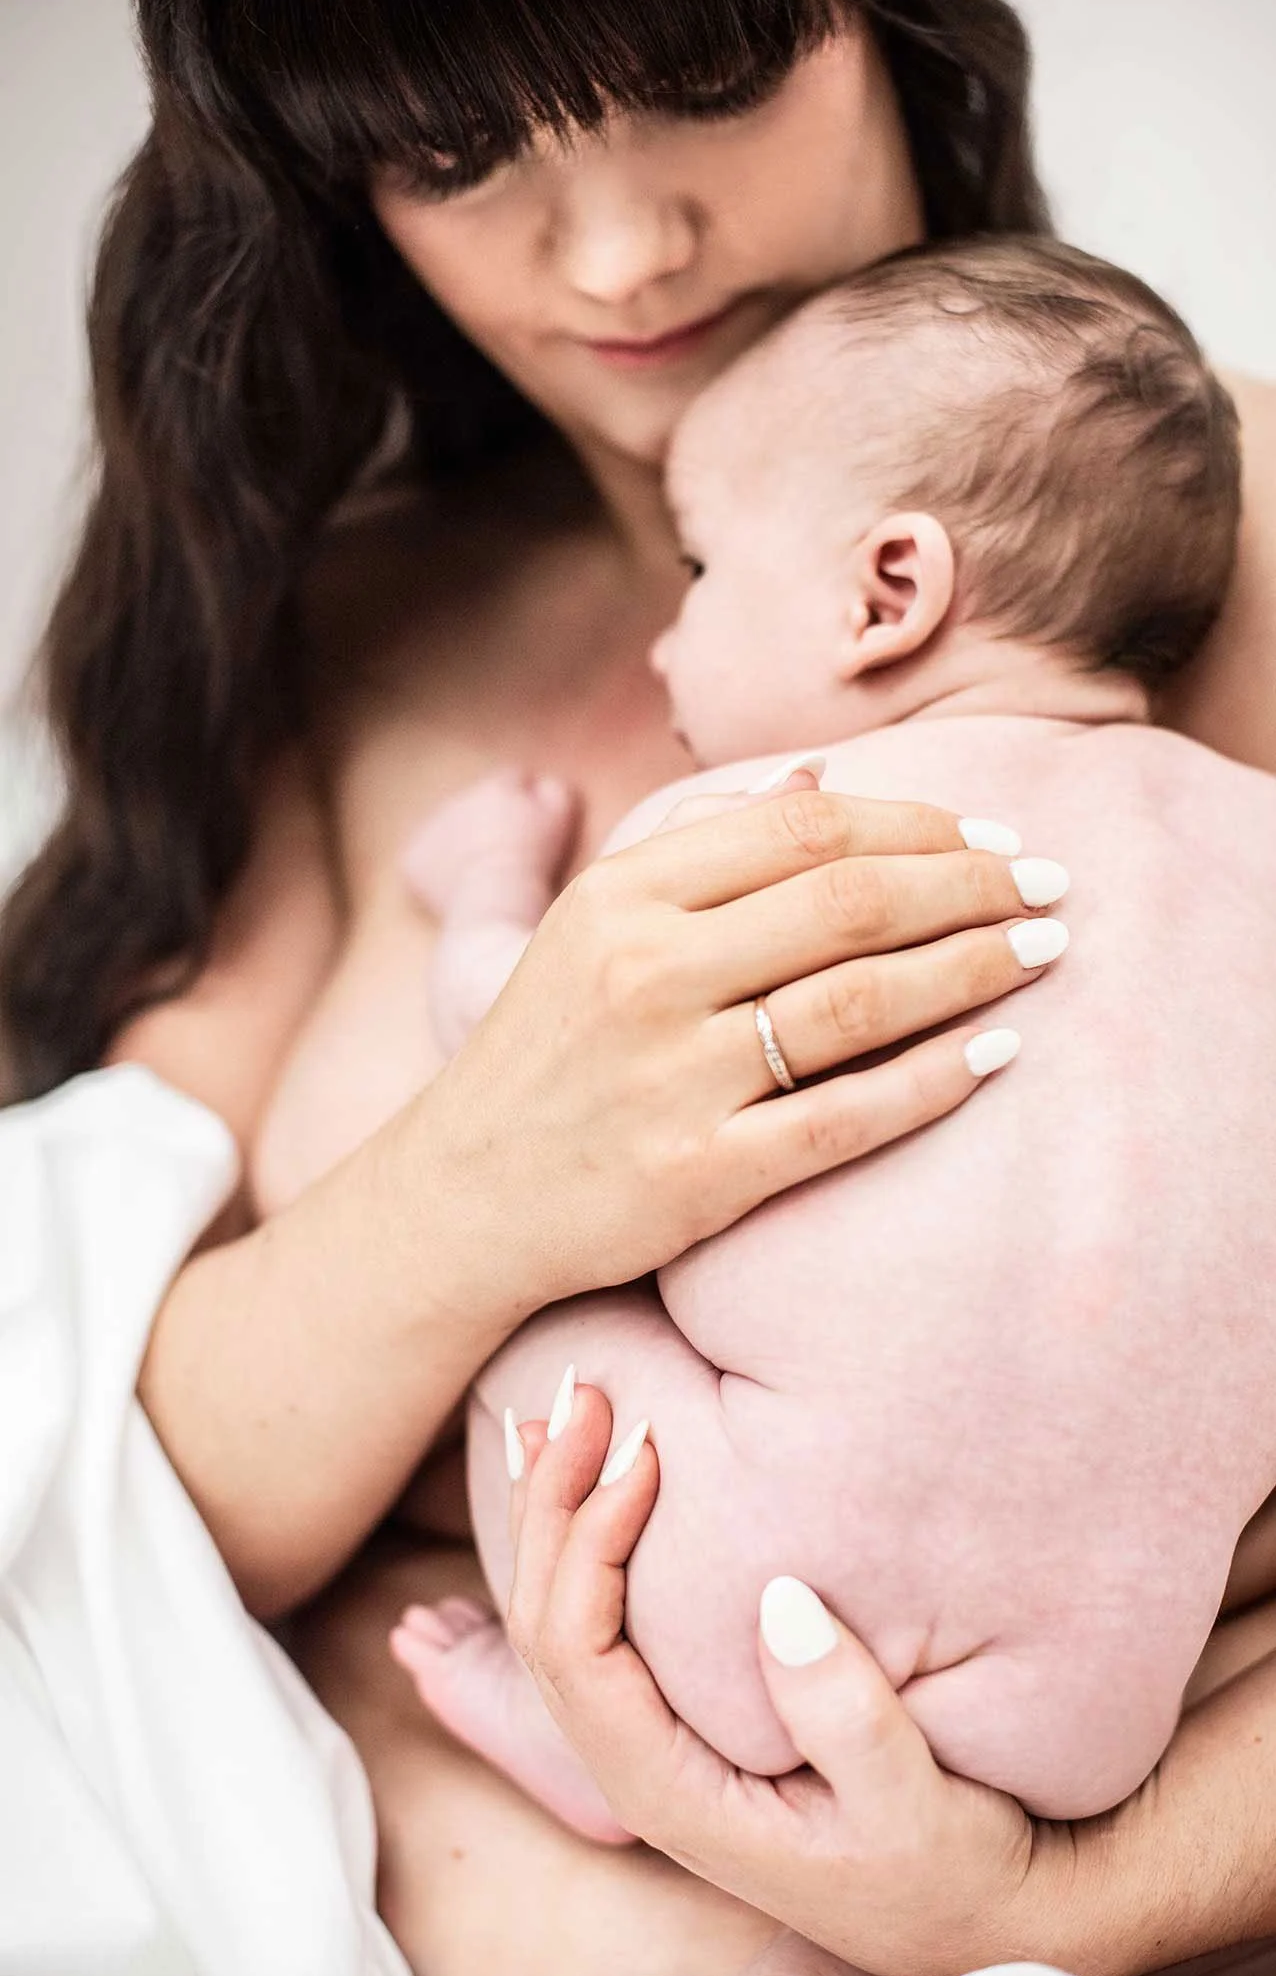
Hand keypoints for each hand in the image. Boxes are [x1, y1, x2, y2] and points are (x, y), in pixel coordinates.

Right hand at [425, 768, 1067, 1315]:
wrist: (462, 1197)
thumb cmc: (546, 1050)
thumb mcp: (594, 923)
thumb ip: (702, 844)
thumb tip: (822, 778)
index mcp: (624, 895)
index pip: (803, 829)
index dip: (918, 824)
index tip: (991, 839)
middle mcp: (646, 973)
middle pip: (847, 902)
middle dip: (970, 887)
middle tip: (1048, 888)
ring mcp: (672, 1076)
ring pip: (859, 1002)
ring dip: (971, 968)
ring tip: (1042, 953)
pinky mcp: (698, 1173)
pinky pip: (844, 1117)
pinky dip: (933, 1082)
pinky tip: (997, 1054)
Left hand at [502, 1388, 1082, 1975]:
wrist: (976, 1918)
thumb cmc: (951, 1866)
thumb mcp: (917, 1807)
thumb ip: (849, 1718)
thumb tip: (777, 1595)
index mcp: (670, 1790)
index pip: (576, 1652)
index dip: (590, 1538)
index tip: (646, 1448)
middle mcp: (640, 1766)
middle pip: (546, 1621)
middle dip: (554, 1500)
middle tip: (584, 1389)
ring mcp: (654, 1741)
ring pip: (558, 1615)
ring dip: (555, 1508)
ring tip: (561, 1408)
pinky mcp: (681, 1715)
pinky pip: (598, 1618)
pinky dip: (583, 1536)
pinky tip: (592, 1474)